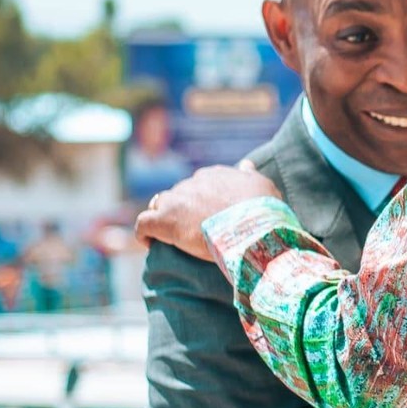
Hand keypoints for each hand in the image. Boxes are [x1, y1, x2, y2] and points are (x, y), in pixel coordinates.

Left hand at [134, 165, 279, 260]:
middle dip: (183, 209)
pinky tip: (150, 243)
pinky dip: (144, 233)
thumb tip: (246, 164)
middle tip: (193, 229)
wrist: (251, 227)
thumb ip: (250, 176)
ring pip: (161, 204)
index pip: (202, 184)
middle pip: (181, 194)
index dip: (203, 200)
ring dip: (164, 217)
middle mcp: (193, 183)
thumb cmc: (261, 210)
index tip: (208, 214)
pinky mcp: (163, 220)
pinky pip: (143, 223)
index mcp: (216, 175)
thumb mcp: (263, 186)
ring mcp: (176, 200)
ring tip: (171, 236)